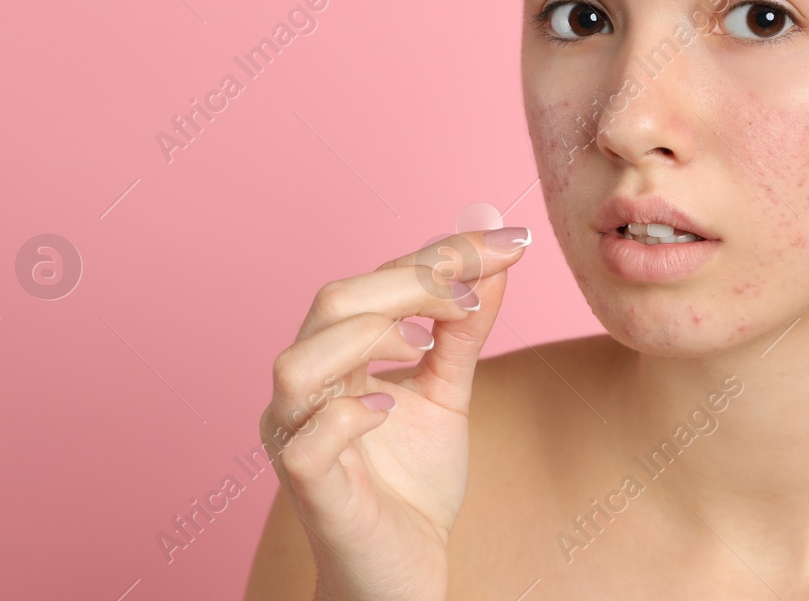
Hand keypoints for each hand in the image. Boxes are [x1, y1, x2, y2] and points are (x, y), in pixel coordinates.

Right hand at [259, 226, 531, 600]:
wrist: (405, 572)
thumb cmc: (413, 482)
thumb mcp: (449, 392)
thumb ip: (463, 330)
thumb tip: (495, 260)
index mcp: (335, 355)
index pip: (378, 281)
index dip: (444, 253)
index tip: (510, 241)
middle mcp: (307, 388)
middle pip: (334, 303)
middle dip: (412, 282)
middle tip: (475, 289)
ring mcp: (297, 437)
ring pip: (298, 363)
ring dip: (368, 336)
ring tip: (422, 343)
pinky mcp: (308, 490)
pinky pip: (305, 441)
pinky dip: (348, 415)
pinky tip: (392, 407)